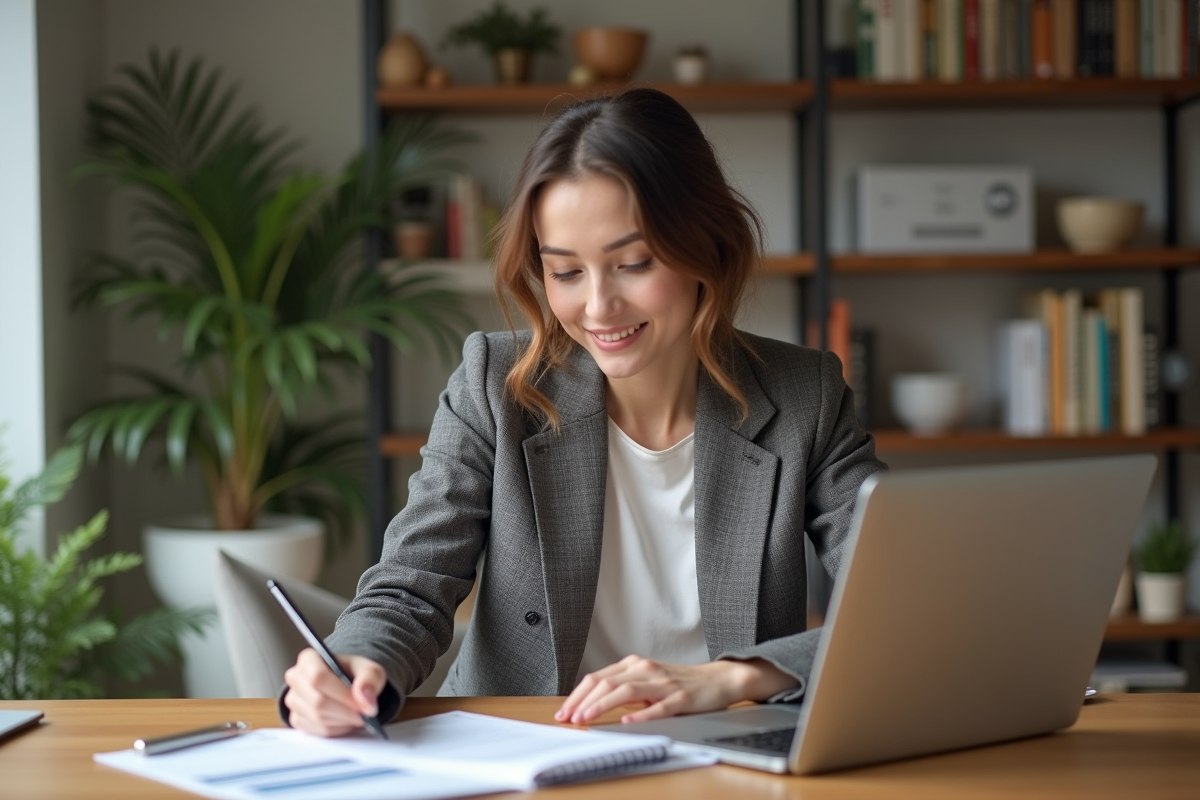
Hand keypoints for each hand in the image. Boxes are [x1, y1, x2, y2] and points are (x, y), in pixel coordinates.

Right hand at [283, 649, 386, 736]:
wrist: (348, 686)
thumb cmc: (356, 674)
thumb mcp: (370, 670)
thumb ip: (370, 679)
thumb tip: (365, 700)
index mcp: (309, 658)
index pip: (318, 677)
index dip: (342, 694)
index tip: (362, 705)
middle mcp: (295, 677)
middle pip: (318, 701)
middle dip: (345, 711)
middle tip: (364, 714)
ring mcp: (293, 699)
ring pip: (317, 718)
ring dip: (342, 721)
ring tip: (356, 715)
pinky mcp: (296, 718)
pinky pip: (316, 730)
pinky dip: (336, 729)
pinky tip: (345, 720)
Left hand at [555, 655, 798, 724]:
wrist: (717, 680)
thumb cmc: (679, 684)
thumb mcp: (646, 681)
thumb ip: (622, 688)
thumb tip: (590, 704)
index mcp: (634, 665)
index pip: (598, 678)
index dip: (578, 695)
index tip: (564, 712)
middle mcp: (646, 670)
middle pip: (607, 683)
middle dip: (583, 701)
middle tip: (569, 719)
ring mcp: (663, 683)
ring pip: (626, 691)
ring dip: (602, 706)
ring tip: (587, 719)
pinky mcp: (680, 697)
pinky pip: (659, 706)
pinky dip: (642, 714)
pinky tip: (628, 721)